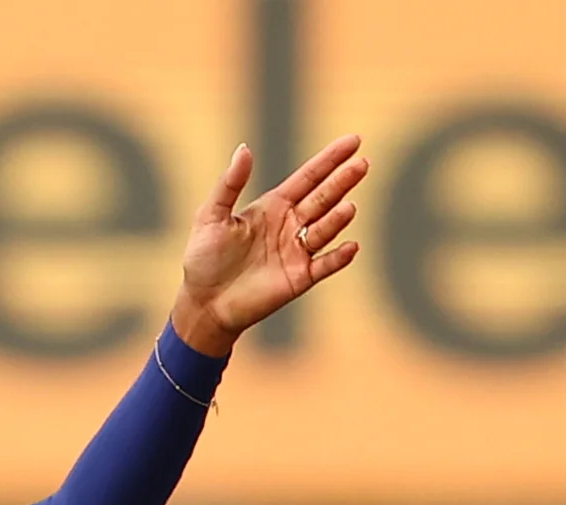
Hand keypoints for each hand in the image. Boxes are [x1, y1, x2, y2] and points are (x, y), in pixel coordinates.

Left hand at [170, 134, 367, 355]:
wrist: (203, 302)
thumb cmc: (204, 258)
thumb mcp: (211, 216)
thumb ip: (230, 184)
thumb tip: (244, 148)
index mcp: (273, 206)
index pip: (309, 177)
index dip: (330, 160)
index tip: (354, 141)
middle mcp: (290, 225)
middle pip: (322, 198)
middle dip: (342, 182)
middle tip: (362, 165)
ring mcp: (297, 251)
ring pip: (324, 230)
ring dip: (337, 219)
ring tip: (349, 207)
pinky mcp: (299, 278)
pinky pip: (324, 265)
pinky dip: (338, 257)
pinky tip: (351, 246)